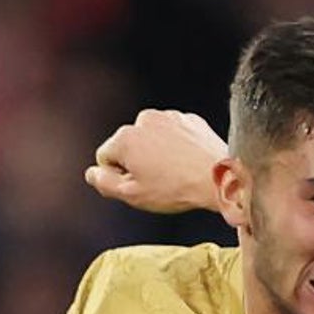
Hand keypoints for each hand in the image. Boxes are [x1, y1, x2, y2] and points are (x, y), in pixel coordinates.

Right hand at [85, 109, 227, 213]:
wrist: (221, 178)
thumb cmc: (176, 189)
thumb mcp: (132, 195)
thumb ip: (104, 183)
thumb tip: (92, 172)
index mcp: (124, 138)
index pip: (106, 158)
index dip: (119, 176)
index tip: (140, 185)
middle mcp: (144, 120)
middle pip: (129, 145)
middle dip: (139, 162)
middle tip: (160, 182)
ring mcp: (169, 117)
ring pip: (152, 138)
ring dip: (158, 153)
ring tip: (177, 173)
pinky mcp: (190, 120)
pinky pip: (174, 135)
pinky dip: (178, 147)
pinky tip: (189, 162)